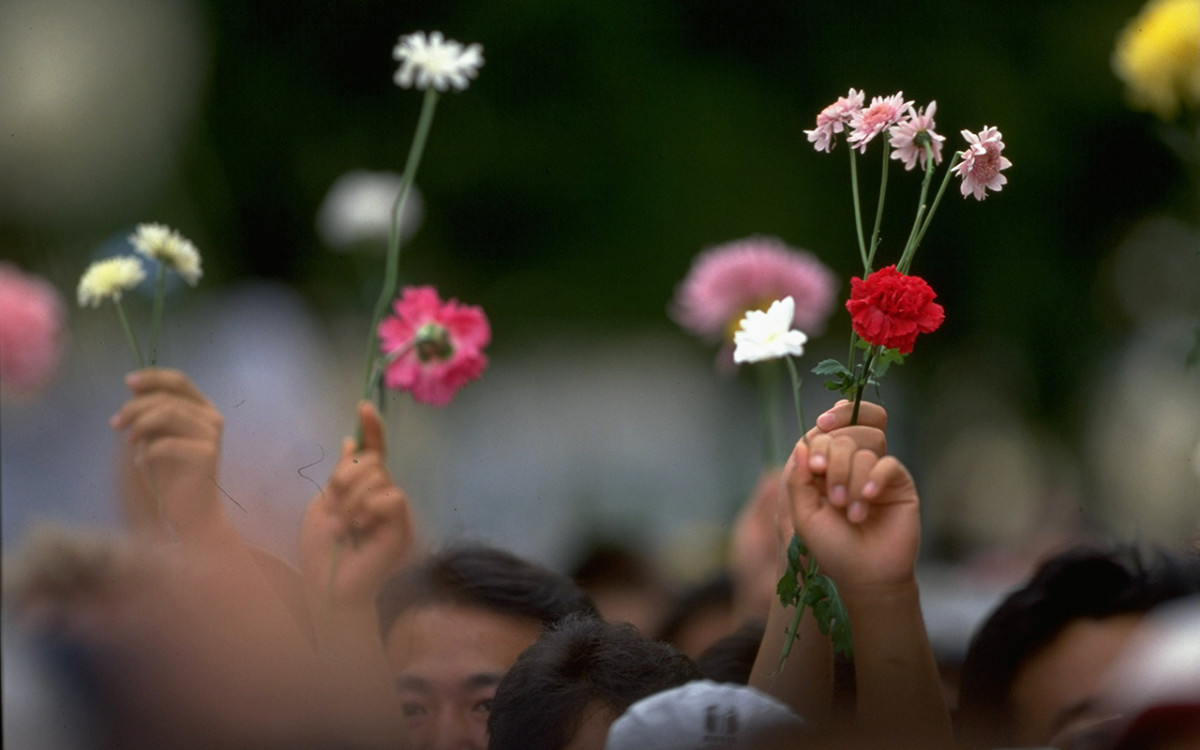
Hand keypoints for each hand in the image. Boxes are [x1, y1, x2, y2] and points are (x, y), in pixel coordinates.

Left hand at [110, 369, 227, 541]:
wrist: (191, 511)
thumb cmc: (171, 474)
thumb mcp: (156, 437)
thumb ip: (150, 413)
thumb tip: (135, 387)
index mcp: (202, 409)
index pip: (178, 380)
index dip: (152, 377)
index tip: (127, 382)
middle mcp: (211, 418)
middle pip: (167, 397)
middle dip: (134, 407)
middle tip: (115, 424)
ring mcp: (212, 435)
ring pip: (169, 413)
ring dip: (140, 425)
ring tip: (128, 442)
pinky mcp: (207, 455)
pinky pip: (168, 443)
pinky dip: (147, 451)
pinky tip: (140, 462)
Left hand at [299, 402, 416, 612]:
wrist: (327, 585)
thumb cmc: (321, 551)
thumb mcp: (323, 504)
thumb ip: (340, 475)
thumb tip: (349, 440)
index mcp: (363, 489)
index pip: (373, 452)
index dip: (372, 429)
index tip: (363, 406)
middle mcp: (383, 496)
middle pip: (372, 461)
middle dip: (346, 477)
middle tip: (334, 505)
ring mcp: (394, 511)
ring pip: (378, 478)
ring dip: (351, 499)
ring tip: (342, 526)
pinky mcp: (402, 526)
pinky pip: (391, 498)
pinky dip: (369, 509)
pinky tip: (359, 529)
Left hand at [785, 408, 917, 594]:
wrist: (866, 575)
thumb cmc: (833, 548)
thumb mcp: (805, 515)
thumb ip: (799, 480)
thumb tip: (801, 445)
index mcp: (825, 469)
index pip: (823, 436)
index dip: (819, 443)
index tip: (816, 467)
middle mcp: (850, 465)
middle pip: (844, 437)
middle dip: (836, 464)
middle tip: (835, 499)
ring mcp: (874, 472)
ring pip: (865, 450)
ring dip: (854, 481)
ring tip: (852, 514)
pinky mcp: (898, 483)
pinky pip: (888, 463)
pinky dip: (875, 478)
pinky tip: (868, 499)